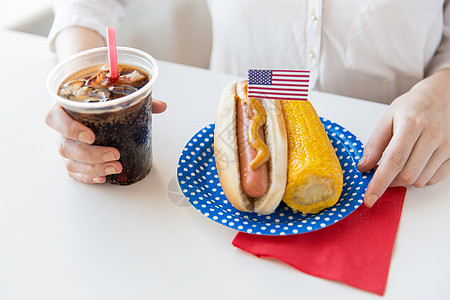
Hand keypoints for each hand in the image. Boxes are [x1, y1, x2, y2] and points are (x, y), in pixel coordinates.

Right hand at [45, 99, 166, 183]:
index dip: (69, 129)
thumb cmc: (96, 101)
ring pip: (69, 162)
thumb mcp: (111, 95)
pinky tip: (102, 177)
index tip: (90, 136)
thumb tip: (161, 106)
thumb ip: (134, 99)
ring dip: (92, 168)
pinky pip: (73, 172)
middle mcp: (60, 128)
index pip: (55, 118)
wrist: (87, 105)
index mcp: (64, 107)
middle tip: (113, 154)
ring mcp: (64, 144)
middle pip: (64, 146)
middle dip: (90, 155)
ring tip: (114, 167)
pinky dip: (88, 177)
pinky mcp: (70, 158)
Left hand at [357, 68, 449, 206]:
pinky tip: (416, 163)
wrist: (441, 96)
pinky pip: (434, 178)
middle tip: (382, 173)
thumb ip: (374, 144)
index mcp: (412, 124)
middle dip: (390, 181)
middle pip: (407, 175)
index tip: (369, 198)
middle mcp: (433, 135)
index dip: (379, 183)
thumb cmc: (411, 107)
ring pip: (420, 180)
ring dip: (404, 179)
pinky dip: (420, 177)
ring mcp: (447, 146)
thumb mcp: (387, 118)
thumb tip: (363, 168)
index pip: (394, 160)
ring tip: (401, 162)